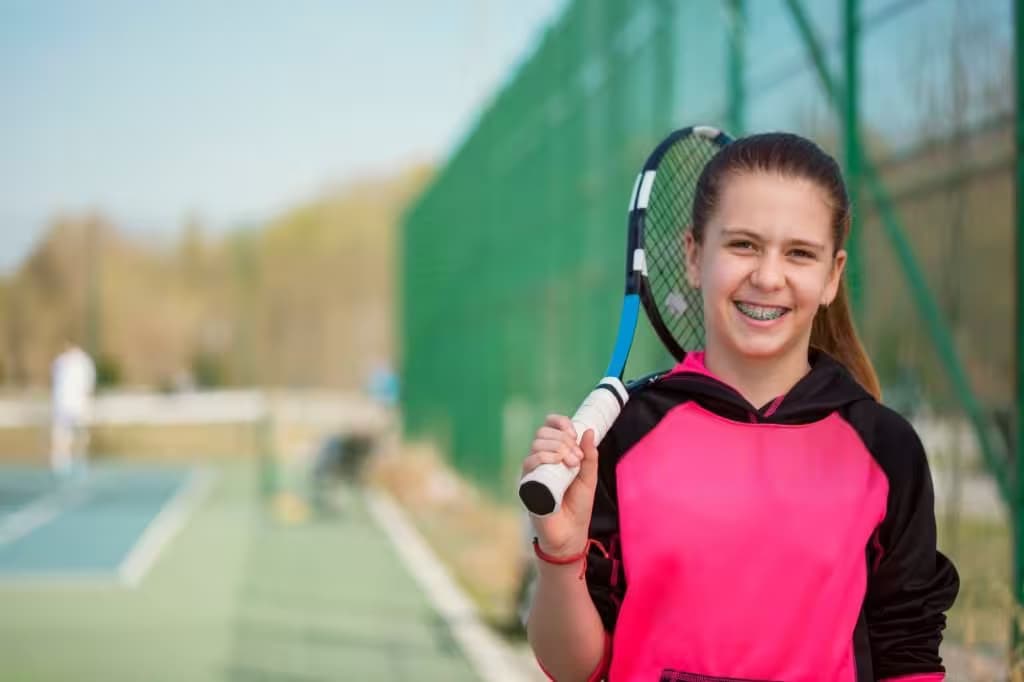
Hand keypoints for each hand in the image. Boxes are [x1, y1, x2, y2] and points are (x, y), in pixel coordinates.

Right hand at [521, 414, 599, 557]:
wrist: (570, 533)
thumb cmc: (578, 506)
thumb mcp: (589, 478)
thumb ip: (590, 456)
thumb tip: (589, 431)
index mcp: (556, 455)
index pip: (550, 428)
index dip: (559, 423)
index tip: (573, 432)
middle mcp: (541, 460)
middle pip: (542, 433)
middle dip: (562, 439)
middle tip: (577, 457)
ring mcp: (533, 472)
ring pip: (536, 445)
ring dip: (556, 447)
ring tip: (571, 463)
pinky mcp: (527, 484)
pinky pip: (529, 462)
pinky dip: (543, 457)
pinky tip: (556, 462)